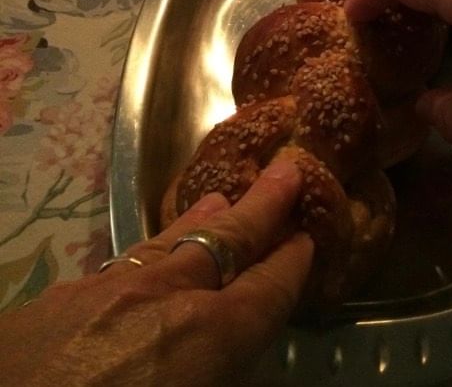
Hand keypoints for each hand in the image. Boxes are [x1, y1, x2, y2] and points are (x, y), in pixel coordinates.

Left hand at [1, 159, 312, 386]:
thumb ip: (214, 367)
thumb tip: (222, 356)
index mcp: (203, 339)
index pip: (265, 291)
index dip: (291, 264)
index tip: (309, 236)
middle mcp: (160, 299)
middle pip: (224, 243)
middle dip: (261, 209)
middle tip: (287, 172)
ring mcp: (103, 292)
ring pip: (166, 245)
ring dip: (201, 222)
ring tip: (223, 200)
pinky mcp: (54, 301)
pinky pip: (117, 269)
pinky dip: (145, 257)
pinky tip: (144, 264)